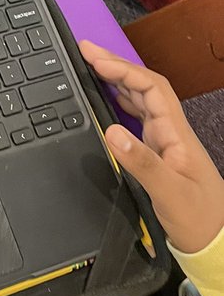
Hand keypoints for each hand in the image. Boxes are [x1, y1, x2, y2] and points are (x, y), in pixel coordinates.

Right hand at [81, 41, 223, 253]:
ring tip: (90, 66)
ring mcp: (164, 142)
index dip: (123, 69)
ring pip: (140, 100)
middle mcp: (170, 132)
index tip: (94, 58)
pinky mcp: (157, 153)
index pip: (151, 88)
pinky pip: (136, 117)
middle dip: (116, 65)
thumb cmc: (197, 219)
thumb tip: (111, 130)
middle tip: (84, 51)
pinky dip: (118, 101)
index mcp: (176, 134)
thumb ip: (141, 162)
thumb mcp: (169, 193)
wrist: (214, 244)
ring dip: (116, 79)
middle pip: (144, 87)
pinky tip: (105, 99)